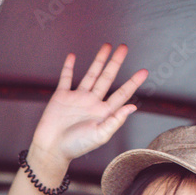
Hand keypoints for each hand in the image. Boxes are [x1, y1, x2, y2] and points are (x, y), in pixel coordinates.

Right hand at [32, 43, 147, 164]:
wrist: (51, 148)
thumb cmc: (76, 146)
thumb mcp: (100, 135)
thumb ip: (116, 120)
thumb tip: (133, 107)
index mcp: (103, 112)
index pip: (121, 94)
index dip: (133, 82)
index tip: (144, 71)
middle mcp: (92, 102)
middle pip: (107, 78)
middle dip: (116, 62)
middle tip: (124, 47)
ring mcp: (77, 98)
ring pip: (90, 75)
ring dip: (98, 60)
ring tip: (106, 46)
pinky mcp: (61, 97)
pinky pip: (66, 78)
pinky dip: (69, 67)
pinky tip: (72, 56)